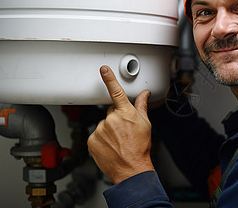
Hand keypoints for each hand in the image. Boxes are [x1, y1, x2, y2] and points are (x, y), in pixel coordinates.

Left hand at [87, 65, 154, 183]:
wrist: (131, 168)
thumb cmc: (140, 147)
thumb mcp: (145, 124)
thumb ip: (142, 106)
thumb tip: (145, 94)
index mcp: (126, 113)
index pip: (116, 91)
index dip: (109, 79)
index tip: (104, 69)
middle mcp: (111, 119)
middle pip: (111, 111)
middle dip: (117, 118)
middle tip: (125, 130)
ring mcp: (100, 130)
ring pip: (103, 123)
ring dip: (109, 129)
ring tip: (118, 141)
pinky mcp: (92, 140)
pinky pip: (96, 134)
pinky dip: (102, 138)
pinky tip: (110, 145)